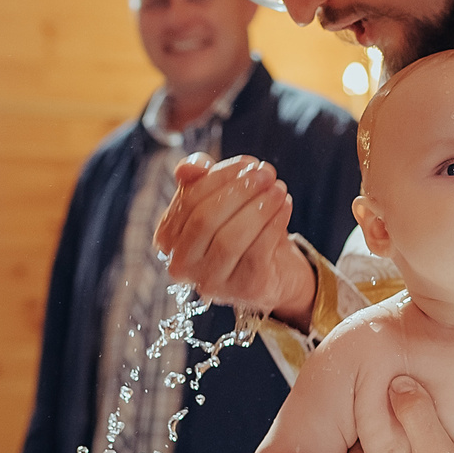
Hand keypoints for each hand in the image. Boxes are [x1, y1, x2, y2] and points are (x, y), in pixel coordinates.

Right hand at [153, 154, 318, 327]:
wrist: (274, 268)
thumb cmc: (239, 228)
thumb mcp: (219, 199)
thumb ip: (199, 179)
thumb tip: (190, 167)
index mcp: (168, 239)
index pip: (188, 201)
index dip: (219, 177)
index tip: (247, 163)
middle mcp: (182, 266)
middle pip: (205, 219)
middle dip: (239, 190)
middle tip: (266, 172)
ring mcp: (212, 282)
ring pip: (231, 238)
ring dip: (259, 207)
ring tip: (278, 188)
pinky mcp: (245, 289)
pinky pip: (258, 251)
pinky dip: (273, 223)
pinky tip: (285, 206)